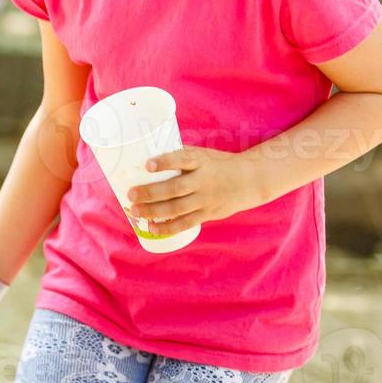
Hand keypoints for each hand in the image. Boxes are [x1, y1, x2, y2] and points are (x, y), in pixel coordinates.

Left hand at [124, 146, 265, 235]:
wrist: (250, 180)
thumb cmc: (218, 164)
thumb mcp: (204, 155)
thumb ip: (181, 157)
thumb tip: (145, 158)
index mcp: (201, 161)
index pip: (182, 159)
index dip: (165, 162)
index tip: (148, 164)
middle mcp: (203, 181)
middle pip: (175, 188)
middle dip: (151, 192)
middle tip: (131, 194)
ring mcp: (205, 199)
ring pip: (177, 207)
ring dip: (154, 211)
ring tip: (136, 211)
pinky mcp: (208, 213)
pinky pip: (186, 222)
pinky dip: (168, 226)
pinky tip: (153, 227)